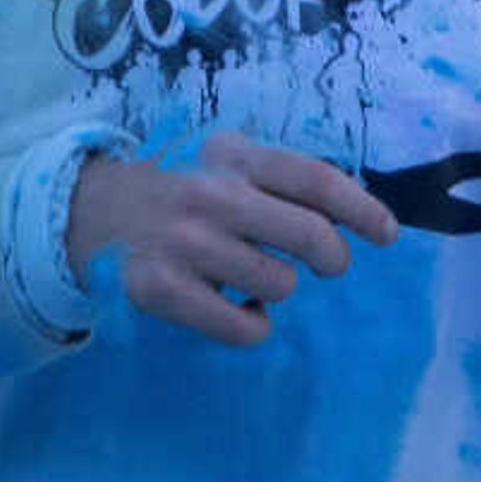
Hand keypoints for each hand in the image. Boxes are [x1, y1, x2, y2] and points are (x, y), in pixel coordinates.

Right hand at [65, 133, 395, 348]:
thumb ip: (282, 179)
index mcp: (235, 155)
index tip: (387, 235)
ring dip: (281, 289)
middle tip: (331, 265)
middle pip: (309, 234)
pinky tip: (240, 309)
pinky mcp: (160, 289)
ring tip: (257, 278)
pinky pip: (242, 326)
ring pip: (278, 284)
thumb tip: (357, 212)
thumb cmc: (182, 187)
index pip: (317, 179)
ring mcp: (183, 243)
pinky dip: (254, 325)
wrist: (93, 212)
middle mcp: (211, 195)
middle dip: (333, 257)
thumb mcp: (228, 161)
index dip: (363, 210)